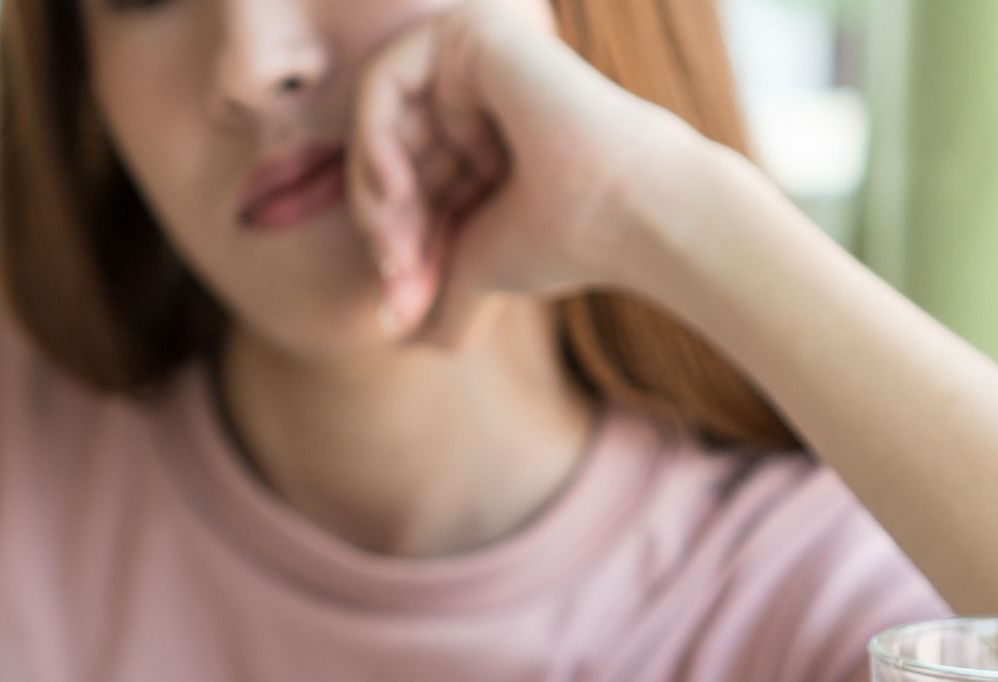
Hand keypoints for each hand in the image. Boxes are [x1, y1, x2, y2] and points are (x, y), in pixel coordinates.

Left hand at [346, 0, 704, 346]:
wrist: (625, 212)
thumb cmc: (564, 242)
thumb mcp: (478, 269)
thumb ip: (436, 297)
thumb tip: (394, 333)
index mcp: (479, 129)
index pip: (402, 175)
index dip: (390, 236)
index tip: (403, 291)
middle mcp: (473, 85)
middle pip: (384, 148)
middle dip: (380, 221)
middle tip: (398, 272)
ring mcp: (470, 54)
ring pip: (374, 120)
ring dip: (372, 194)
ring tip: (399, 245)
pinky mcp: (468, 33)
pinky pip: (381, 82)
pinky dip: (371, 144)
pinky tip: (393, 194)